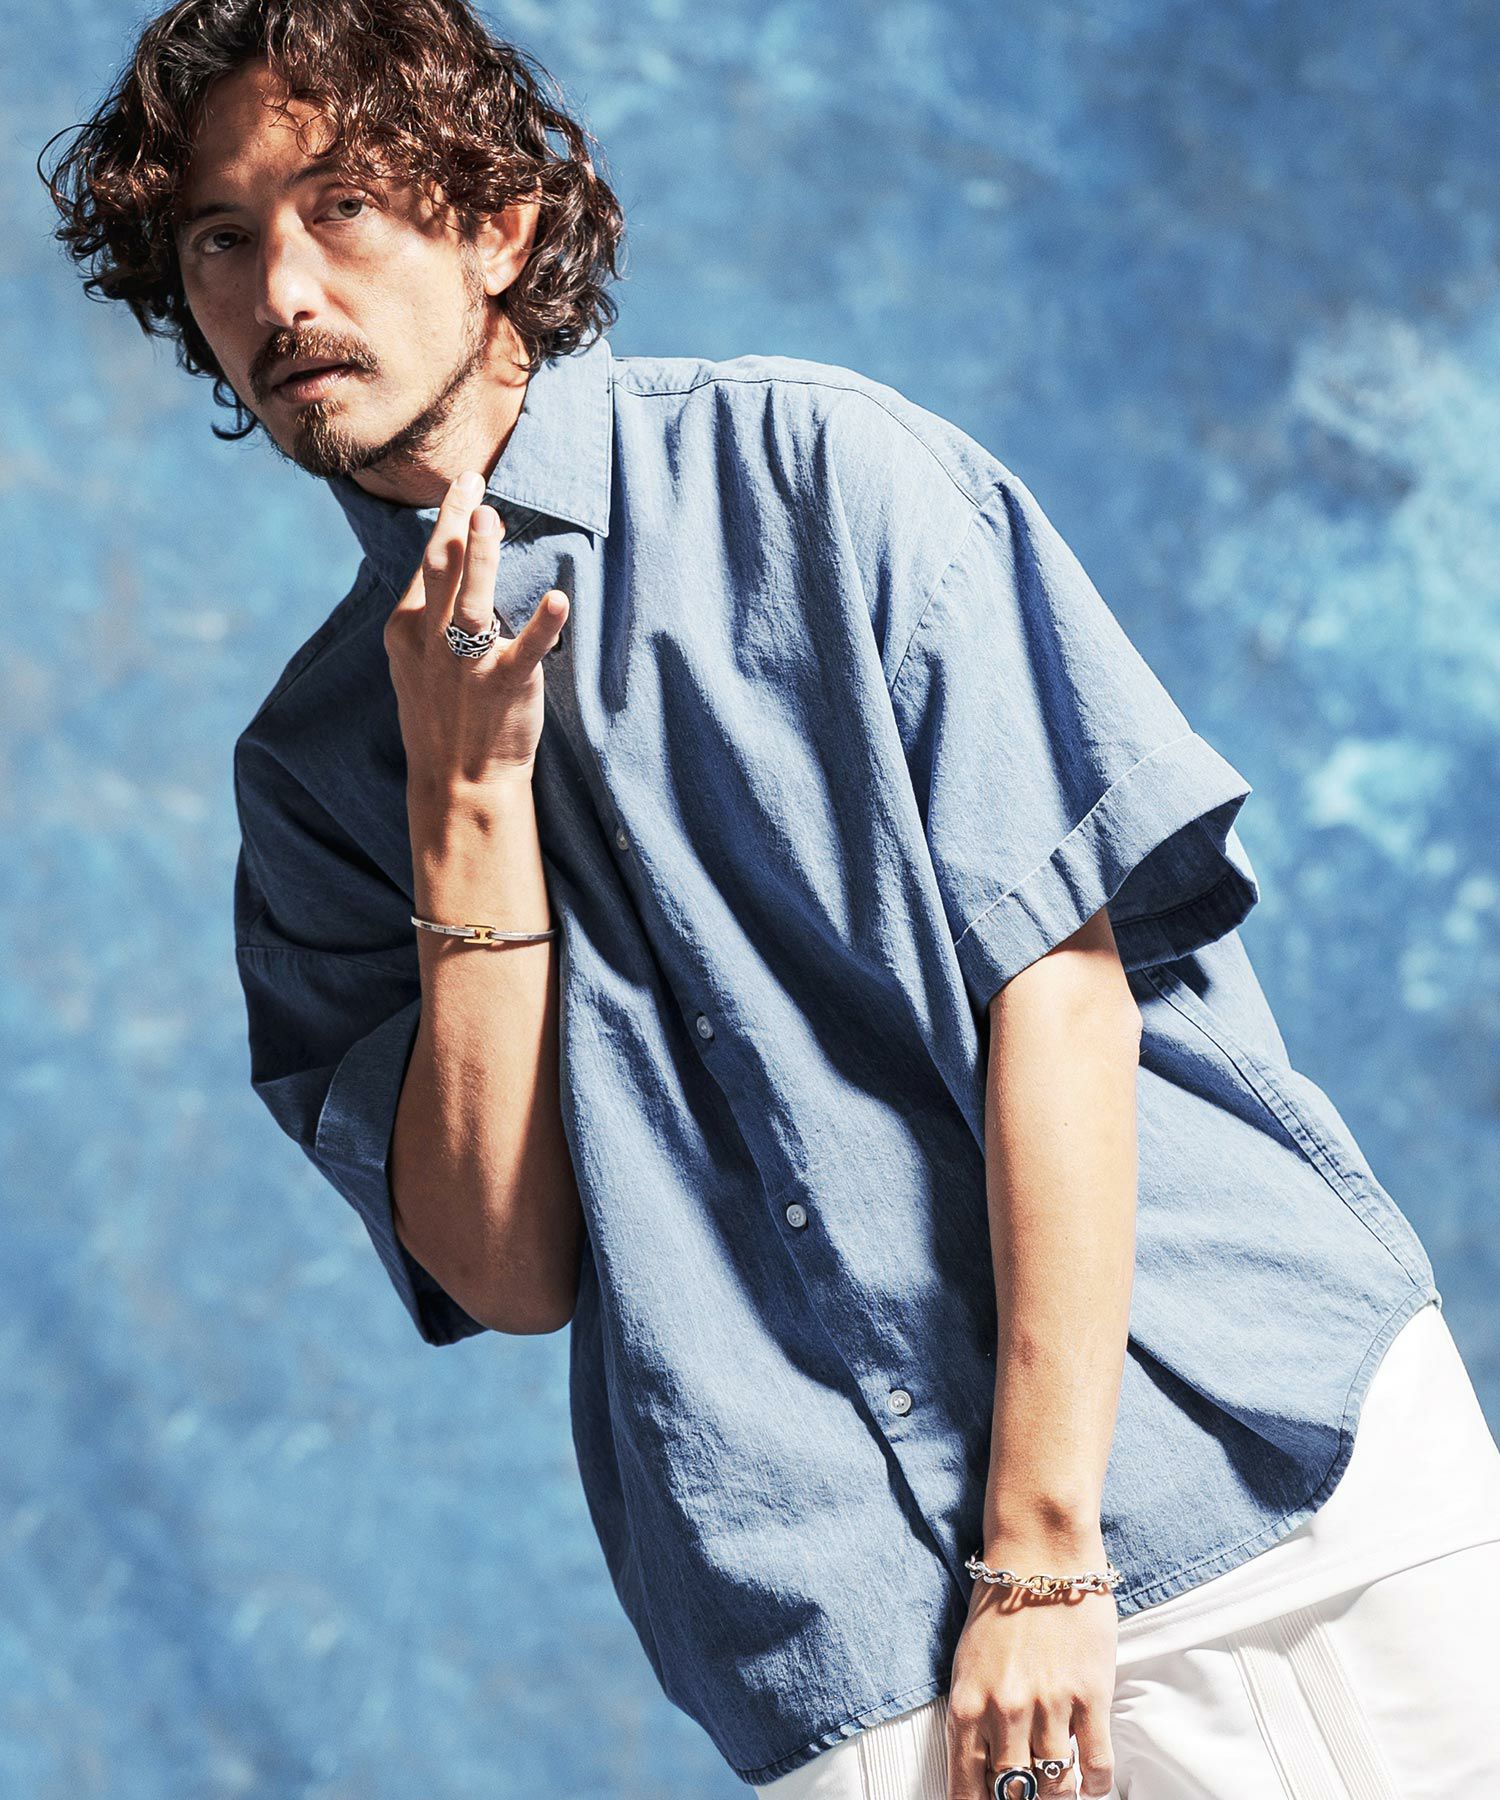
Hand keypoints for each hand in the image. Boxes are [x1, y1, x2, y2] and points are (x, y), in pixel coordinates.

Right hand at [383, 469, 569, 797]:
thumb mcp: (415, 664)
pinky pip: (525, 650)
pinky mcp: (503, 686)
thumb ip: (426, 616)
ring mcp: (465, 665)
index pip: (426, 565)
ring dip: (479, 558)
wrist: (457, 781)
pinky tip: (561, 599)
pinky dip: (544, 626)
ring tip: (491, 517)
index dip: (445, 523)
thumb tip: (443, 565)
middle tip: (472, 481)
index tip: (465, 489)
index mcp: (407, 631)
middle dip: (454, 522)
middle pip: (440, 570)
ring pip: (469, 601)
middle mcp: (431, 642)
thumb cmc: (443, 718)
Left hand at [946, 1534, 1117, 1798]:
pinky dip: (1094, 1785)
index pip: (966, 1787)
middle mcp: (1005, 1712)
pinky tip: (1091, 1785)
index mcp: (967, 1703)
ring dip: (1059, 1795)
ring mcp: (1049, 1706)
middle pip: (1014, 1792)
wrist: (1040, 1551)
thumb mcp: (969, 1660)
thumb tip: (982, 1763)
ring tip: (1061, 1792)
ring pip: (1056, 1785)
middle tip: (1030, 1796)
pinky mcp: (1090, 1696)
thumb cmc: (1000, 1602)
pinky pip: (1095, 1763)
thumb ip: (975, 1712)